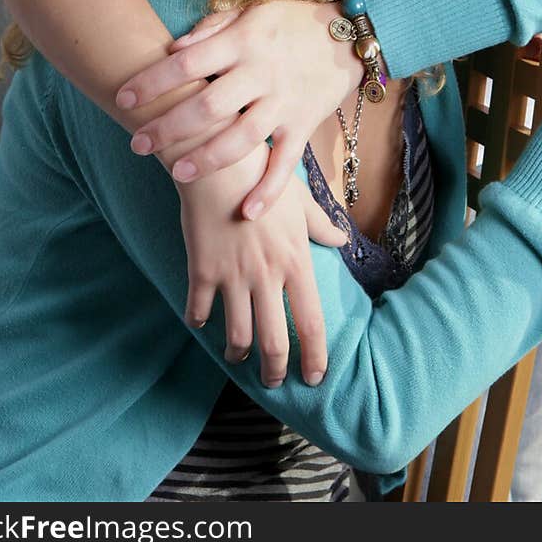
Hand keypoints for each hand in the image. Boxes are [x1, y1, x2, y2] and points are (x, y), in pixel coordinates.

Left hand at [120, 1, 360, 214]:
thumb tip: (174, 49)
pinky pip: (286, 163)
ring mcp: (284, 103)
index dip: (153, 81)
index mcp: (243, 43)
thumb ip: (212, 30)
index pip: (188, 63)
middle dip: (168, 127)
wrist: (349, 36)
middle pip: (208, 106)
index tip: (123, 97)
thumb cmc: (290, 23)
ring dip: (207, 158)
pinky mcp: (304, 125)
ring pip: (242, 139)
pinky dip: (269, 190)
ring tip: (176, 172)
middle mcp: (261, 74)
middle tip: (137, 143)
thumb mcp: (250, 13)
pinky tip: (247, 212)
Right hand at [178, 142, 347, 386]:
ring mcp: (232, 275)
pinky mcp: (201, 270)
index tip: (315, 376)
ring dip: (237, 355)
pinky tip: (201, 322)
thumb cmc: (262, 175)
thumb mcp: (299, 200)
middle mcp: (267, 274)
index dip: (315, 356)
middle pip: (274, 342)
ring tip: (238, 357)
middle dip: (276, 370)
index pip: (311, 322)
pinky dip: (199, 322)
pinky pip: (198, 311)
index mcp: (295, 260)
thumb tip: (343, 238)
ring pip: (236, 336)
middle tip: (275, 380)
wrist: (218, 161)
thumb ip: (321, 225)